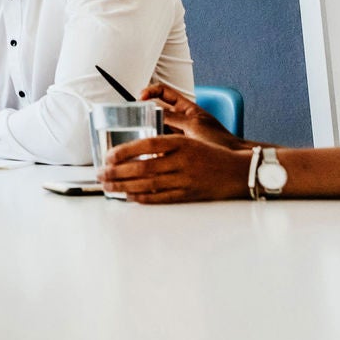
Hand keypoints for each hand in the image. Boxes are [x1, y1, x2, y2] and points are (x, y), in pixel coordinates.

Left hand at [100, 133, 252, 202]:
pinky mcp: (188, 195)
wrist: (238, 171)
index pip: (147, 143)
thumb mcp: (189, 141)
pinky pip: (161, 197)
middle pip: (143, 166)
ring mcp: (185, 179)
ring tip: (108, 187)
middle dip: (117, 172)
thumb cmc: (211, 155)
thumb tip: (134, 152)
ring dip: (124, 186)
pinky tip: (129, 197)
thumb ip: (164, 145)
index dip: (125, 150)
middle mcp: (182, 160)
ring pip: (148, 183)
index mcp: (181, 143)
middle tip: (101, 174)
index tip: (108, 156)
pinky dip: (143, 198)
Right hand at [141, 83, 248, 150]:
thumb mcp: (194, 126)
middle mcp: (180, 119)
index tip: (141, 97)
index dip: (150, 91)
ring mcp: (177, 133)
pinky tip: (150, 148)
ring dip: (148, 129)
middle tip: (135, 118)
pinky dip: (154, 144)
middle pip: (156, 110)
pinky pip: (160, 142)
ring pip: (156, 127)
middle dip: (145, 113)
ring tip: (140, 133)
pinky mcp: (175, 147)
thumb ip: (173, 119)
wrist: (232, 159)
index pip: (163, 92)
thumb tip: (153, 113)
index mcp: (186, 108)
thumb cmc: (221, 141)